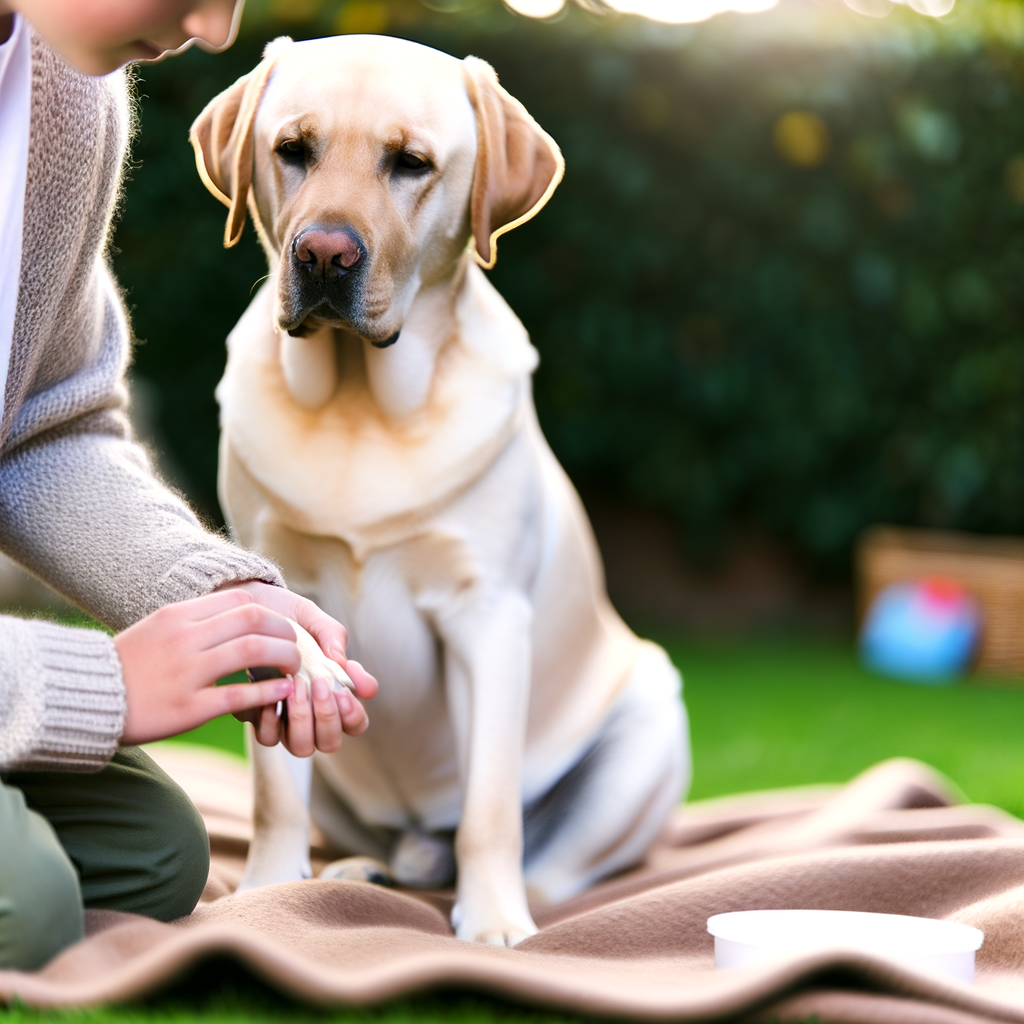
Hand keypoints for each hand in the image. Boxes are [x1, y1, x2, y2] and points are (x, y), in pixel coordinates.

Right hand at [115, 589, 297, 745]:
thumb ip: (195, 621)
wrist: (85, 700)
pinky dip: (268, 692)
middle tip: (295, 648)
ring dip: (284, 658)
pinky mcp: (189, 708)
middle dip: (285, 632)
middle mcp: (184, 639)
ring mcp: (187, 673)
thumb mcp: (157, 628)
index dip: (271, 613)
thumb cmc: (127, 665)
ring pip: (253, 651)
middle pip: (254, 621)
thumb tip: (238, 617)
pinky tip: (282, 692)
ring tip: (294, 669)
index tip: (281, 628)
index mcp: (178, 616)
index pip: (240, 600)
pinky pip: (240, 696)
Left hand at [217, 581, 377, 754]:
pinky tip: (269, 691)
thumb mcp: (315, 620)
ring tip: (295, 686)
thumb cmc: (288, 616)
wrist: (248, 608)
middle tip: (319, 686)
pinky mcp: (257, 717)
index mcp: (334, 694)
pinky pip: (267, 736)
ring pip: (301, 746)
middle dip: (327, 718)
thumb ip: (334, 638)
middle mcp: (311, 714)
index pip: (355, 722)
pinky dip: (271, 718)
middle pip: (330, 742)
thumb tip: (344, 664)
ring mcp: (285, 720)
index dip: (353, 714)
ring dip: (301, 719)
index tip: (343, 690)